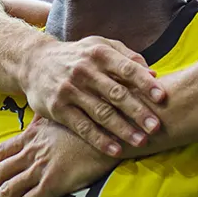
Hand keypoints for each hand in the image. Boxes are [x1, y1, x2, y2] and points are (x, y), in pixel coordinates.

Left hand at [0, 119, 117, 196]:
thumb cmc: (88, 124)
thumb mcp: (61, 117)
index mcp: (32, 137)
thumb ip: (44, 122)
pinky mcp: (54, 183)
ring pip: (7, 189)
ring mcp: (41, 168)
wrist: (107, 132)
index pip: (1, 153)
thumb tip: (35, 119)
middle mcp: (31, 153)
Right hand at [21, 36, 165, 156]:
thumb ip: (127, 57)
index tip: (162, 98)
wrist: (34, 62)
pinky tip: (116, 150)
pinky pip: (83, 127)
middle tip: (156, 127)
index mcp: (99, 54)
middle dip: (138, 111)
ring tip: (141, 141)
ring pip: (101, 113)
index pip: (127, 69)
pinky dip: (100, 139)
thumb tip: (153, 73)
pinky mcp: (58, 109)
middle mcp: (84, 71)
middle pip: (116, 94)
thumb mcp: (100, 46)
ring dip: (123, 129)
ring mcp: (70, 91)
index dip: (146, 84)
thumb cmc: (77, 56)